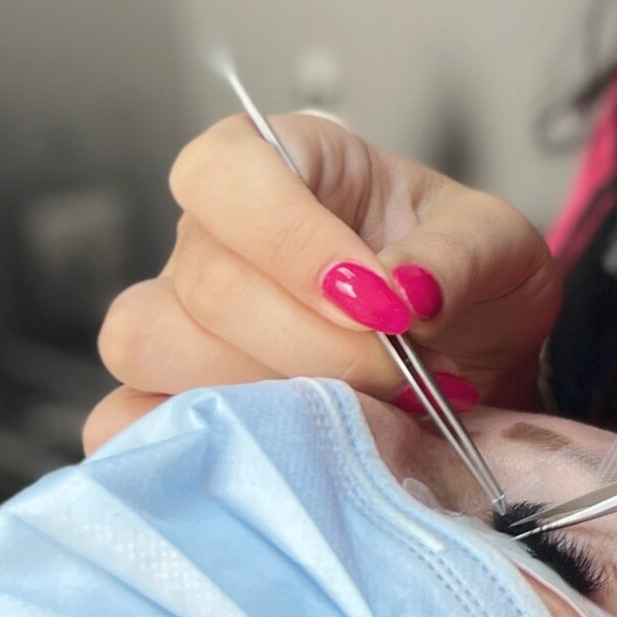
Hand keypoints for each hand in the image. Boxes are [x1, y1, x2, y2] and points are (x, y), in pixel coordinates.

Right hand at [92, 113, 560, 439]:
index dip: (291, 241)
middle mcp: (214, 234)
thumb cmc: (465, 278)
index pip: (227, 173)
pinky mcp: (168, 394)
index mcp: (288, 164)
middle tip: (399, 373)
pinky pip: (122, 419)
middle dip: (312, 343)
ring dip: (261, 392)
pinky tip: (273, 453)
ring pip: (153, 344)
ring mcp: (180, 315)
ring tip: (357, 409)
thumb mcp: (494, 244)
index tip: (377, 302)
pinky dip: (182, 443)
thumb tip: (404, 291)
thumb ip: (456, 255)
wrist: (473, 356)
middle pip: (204, 281)